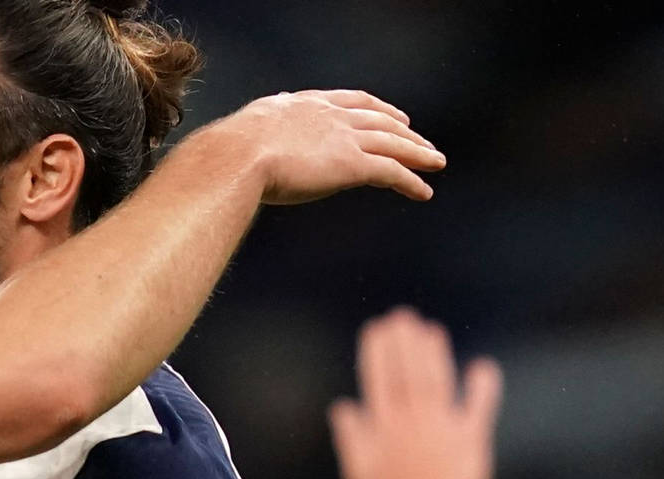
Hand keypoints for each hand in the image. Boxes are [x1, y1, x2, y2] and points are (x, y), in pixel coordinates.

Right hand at [200, 90, 444, 204]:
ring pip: (393, 143)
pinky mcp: (352, 165)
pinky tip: (424, 191)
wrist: (236, 156)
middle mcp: (330, 116)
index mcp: (305, 104)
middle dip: (405, 131)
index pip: (352, 101)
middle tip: (422, 141)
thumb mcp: (244, 134)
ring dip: (418, 153)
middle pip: (380, 119)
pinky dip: (411, 181)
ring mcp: (343, 138)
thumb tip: (241, 146)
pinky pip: (392, 172)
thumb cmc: (228, 153)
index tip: (392, 115)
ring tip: (436, 163)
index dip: (376, 108)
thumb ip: (256, 136)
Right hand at [330, 308, 501, 478]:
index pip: (379, 379)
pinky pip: (479, 406)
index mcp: (383, 428)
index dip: (378, 351)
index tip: (377, 329)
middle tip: (402, 317)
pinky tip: (481, 367)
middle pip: (408, 372)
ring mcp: (444, 429)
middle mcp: (413, 422)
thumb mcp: (358, 472)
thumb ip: (350, 436)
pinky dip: (482, 386)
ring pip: (437, 381)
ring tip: (430, 331)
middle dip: (404, 342)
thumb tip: (342, 407)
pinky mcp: (472, 440)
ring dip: (434, 353)